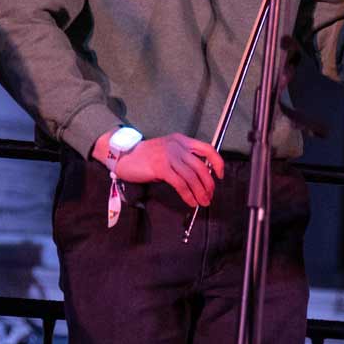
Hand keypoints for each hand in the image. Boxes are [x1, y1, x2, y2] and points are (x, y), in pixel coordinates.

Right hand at [106, 133, 224, 208]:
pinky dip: (188, 195)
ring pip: (192, 177)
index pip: (207, 149)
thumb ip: (182, 159)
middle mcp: (177, 146)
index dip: (217, 162)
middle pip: (201, 167)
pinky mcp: (161, 167)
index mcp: (181, 140)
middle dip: (208, 184)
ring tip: (203, 202)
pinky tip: (191, 201)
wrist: (123, 155)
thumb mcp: (167, 151)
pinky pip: (180, 184)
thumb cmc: (145, 156)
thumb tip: (199, 177)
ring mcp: (169, 156)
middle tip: (210, 195)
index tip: (220, 175)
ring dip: (200, 192)